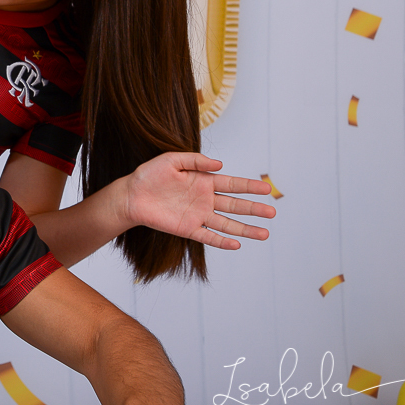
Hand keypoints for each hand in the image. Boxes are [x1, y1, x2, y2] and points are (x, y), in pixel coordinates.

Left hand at [122, 152, 274, 249]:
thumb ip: (196, 160)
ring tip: (265, 234)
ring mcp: (198, 215)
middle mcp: (205, 200)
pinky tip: (236, 244)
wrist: (131, 195)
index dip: (249, 187)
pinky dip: (222, 241)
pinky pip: (208, 236)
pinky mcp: (187, 229)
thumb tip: (220, 164)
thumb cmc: (150, 175)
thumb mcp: (172, 160)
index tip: (267, 189)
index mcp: (204, 181)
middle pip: (235, 206)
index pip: (232, 185)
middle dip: (254, 209)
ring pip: (227, 224)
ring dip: (245, 229)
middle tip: (273, 212)